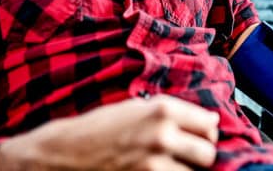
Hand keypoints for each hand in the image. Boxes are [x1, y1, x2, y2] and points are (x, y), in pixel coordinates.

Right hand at [0, 95, 219, 169]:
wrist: (63, 155)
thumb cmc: (99, 128)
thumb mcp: (135, 107)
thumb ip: (172, 112)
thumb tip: (209, 120)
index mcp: (162, 110)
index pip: (210, 124)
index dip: (206, 132)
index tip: (199, 135)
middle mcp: (162, 135)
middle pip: (208, 153)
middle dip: (200, 156)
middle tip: (187, 155)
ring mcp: (153, 165)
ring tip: (166, 165)